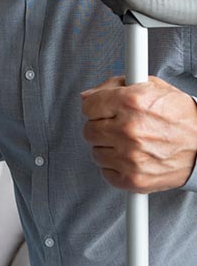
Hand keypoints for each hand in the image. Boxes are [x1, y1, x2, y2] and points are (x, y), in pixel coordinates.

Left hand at [81, 75, 196, 191]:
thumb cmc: (180, 115)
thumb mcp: (151, 86)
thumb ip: (114, 86)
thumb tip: (86, 95)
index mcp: (132, 101)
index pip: (88, 106)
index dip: (96, 107)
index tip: (103, 110)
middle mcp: (129, 129)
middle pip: (89, 130)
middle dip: (101, 126)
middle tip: (117, 126)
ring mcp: (130, 157)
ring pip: (96, 152)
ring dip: (108, 148)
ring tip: (129, 142)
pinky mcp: (134, 179)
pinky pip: (106, 172)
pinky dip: (115, 167)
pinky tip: (131, 158)